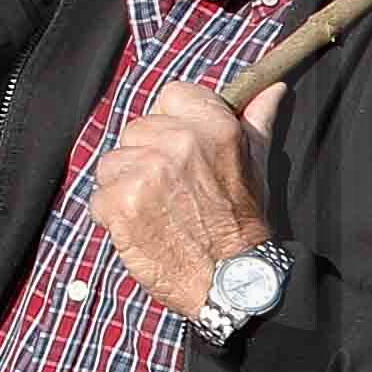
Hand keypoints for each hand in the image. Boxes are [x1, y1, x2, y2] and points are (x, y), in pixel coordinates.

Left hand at [92, 81, 283, 321]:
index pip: (172, 95)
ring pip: (113, 162)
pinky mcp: (121, 202)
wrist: (230, 282)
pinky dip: (113, 217)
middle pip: (137, 129)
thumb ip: (257, 120)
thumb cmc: (241, 224)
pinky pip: (99, 196)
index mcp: (213, 128)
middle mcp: (179, 143)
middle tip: (172, 192)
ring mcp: (147, 172)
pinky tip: (141, 230)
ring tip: (156, 212)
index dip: (172, 123)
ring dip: (125, 187)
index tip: (180, 150)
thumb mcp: (256, 165)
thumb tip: (272, 89)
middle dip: (147, 158)